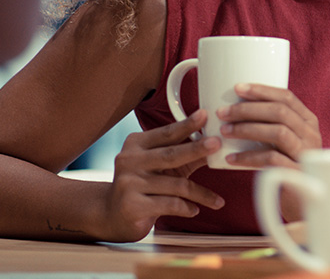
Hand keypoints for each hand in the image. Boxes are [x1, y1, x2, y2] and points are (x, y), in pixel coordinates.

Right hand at [101, 108, 224, 241]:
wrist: (112, 215)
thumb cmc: (144, 185)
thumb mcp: (163, 166)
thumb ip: (186, 155)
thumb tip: (216, 145)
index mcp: (136, 144)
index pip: (166, 133)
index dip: (186, 124)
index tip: (204, 115)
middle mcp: (130, 160)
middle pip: (171, 154)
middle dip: (196, 148)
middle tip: (217, 144)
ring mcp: (129, 183)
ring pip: (176, 184)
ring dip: (201, 194)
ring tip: (217, 201)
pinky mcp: (132, 206)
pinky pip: (170, 204)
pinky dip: (187, 208)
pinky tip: (194, 210)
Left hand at [220, 84, 321, 223]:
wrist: (303, 202)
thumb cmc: (287, 166)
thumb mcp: (284, 142)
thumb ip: (271, 125)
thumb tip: (233, 109)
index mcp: (308, 121)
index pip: (286, 97)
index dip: (261, 90)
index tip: (237, 88)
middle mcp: (311, 134)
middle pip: (280, 112)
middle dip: (248, 109)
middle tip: (223, 112)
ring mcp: (306, 154)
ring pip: (278, 132)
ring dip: (248, 129)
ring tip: (225, 131)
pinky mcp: (298, 173)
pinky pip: (272, 160)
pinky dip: (249, 157)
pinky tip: (231, 159)